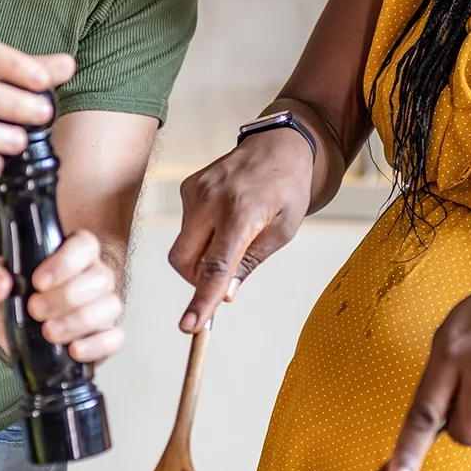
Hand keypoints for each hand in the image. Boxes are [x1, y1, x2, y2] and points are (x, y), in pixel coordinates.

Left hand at [0, 230, 124, 363]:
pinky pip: (115, 338)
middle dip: (66, 297)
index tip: (39, 282)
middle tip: (36, 309)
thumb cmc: (13, 298)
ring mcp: (103, 306)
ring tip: (49, 332)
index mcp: (71, 254)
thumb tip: (0, 286)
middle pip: (100, 278)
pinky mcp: (106, 335)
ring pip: (110, 307)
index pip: (84, 245)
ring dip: (78, 322)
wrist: (17, 334)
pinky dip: (96, 346)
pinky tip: (74, 350)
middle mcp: (93, 276)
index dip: (66, 262)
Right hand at [167, 128, 315, 331]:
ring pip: (183, 246)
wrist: (278, 144)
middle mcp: (212, 200)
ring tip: (233, 236)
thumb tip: (224, 294)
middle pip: (184, 261)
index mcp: (242, 213)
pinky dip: (201, 235)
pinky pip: (186, 227)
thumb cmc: (287, 189)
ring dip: (202, 256)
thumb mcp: (283, 231)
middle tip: (223, 278)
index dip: (202, 300)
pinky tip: (224, 219)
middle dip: (197, 280)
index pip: (215, 266)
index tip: (190, 326)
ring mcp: (196, 191)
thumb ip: (251, 262)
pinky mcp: (188, 187)